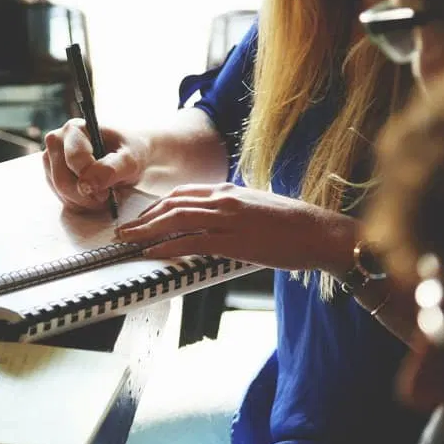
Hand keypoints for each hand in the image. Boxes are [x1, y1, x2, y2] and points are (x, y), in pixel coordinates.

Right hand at [42, 118, 149, 212]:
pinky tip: (94, 196)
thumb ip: (110, 170)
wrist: (127, 158)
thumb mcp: (130, 160)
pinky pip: (62, 198)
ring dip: (84, 201)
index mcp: (75, 129)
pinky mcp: (52, 176)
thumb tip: (87, 185)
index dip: (91, 179)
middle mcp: (57, 141)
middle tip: (106, 196)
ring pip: (60, 191)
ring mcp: (51, 160)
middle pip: (62, 179)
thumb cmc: (129, 154)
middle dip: (86, 195)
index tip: (107, 191)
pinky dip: (80, 203)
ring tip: (103, 194)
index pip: (74, 159)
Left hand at [115, 183, 356, 271]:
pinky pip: (192, 242)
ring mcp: (228, 218)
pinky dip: (168, 247)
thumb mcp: (256, 208)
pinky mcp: (234, 240)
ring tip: (129, 241)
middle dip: (144, 217)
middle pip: (172, 204)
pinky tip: (153, 253)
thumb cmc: (293, 225)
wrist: (320, 232)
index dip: (157, 206)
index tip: (142, 218)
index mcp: (228, 190)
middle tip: (124, 230)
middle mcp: (224, 199)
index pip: (182, 193)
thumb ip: (232, 210)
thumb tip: (214, 222)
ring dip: (147, 231)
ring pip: (176, 220)